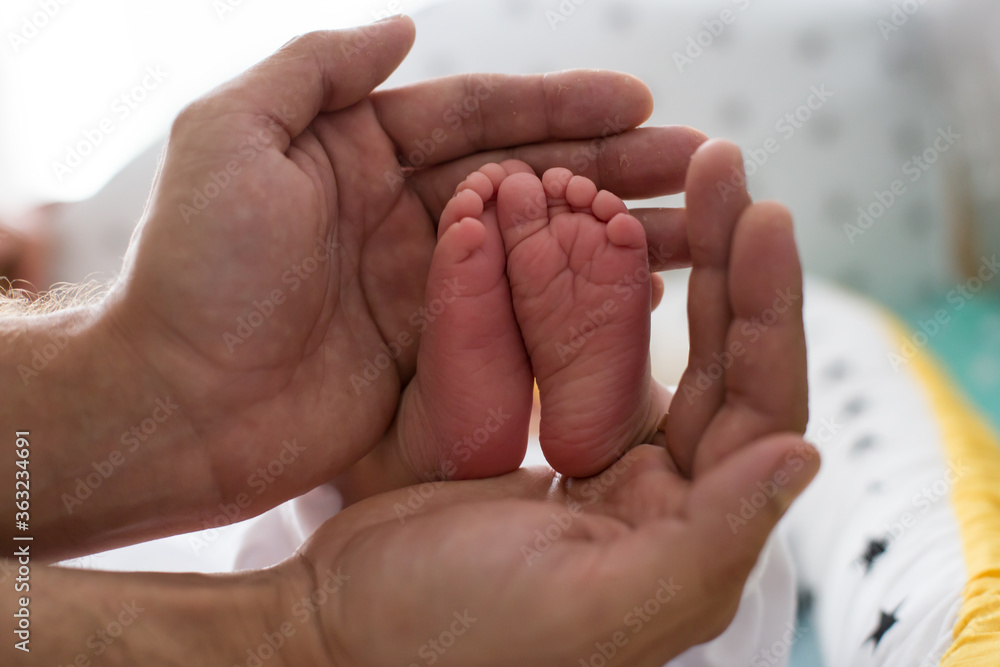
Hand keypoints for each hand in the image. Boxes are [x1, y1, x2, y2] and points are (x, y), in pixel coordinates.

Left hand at [104, 18, 707, 518]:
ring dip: (613, 236)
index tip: (638, 100)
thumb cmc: (194, 270)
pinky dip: (579, 308)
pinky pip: (522, 322)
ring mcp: (425, 289)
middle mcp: (401, 216)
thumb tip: (404, 25)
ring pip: (538, 250)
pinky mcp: (436, 357)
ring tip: (694, 224)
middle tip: (697, 163)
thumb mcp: (231, 135)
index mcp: (360, 153)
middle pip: (527, 180)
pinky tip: (637, 296)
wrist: (174, 405)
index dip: (560, 105)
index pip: (479, 116)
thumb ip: (316, 68)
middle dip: (612, 167)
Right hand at [283, 140, 816, 665]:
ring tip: (683, 180)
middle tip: (724, 165)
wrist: (348, 625)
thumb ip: (708, 540)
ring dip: (678, 264)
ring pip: (662, 346)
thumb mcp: (592, 600)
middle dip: (730, 264)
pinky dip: (603, 289)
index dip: (769, 312)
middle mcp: (665, 497)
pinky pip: (593, 350)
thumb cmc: (458, 635)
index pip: (758, 409)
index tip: (765, 216)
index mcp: (690, 536)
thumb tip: (803, 454)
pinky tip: (605, 234)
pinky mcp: (552, 438)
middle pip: (720, 362)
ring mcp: (607, 464)